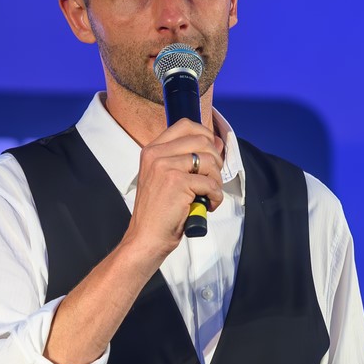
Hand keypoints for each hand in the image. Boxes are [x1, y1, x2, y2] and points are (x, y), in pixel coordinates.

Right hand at [122, 118, 224, 262]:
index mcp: (152, 150)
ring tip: (210, 194)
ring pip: (208, 161)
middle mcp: (156, 154)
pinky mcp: (177, 182)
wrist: (146, 238)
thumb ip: (187, 159)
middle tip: (212, 179)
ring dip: (217, 180)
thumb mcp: (168, 178)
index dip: (205, 135)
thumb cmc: (159, 212)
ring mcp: (165, 166)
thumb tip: (217, 143)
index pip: (185, 125)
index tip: (212, 152)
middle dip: (216, 160)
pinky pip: (210, 183)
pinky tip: (209, 205)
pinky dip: (216, 196)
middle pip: (201, 140)